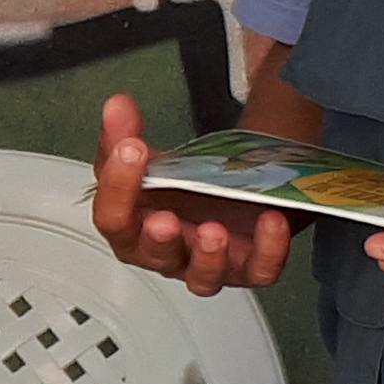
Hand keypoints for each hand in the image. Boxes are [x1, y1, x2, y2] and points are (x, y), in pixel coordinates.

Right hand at [93, 92, 300, 295]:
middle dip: (158, 238)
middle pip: (153, 255)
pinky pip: (259, 269)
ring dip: (208, 256)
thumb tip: (116, 106)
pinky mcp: (248, 267)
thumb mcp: (148, 160)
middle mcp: (166, 253)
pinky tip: (271, 221)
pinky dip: (268, 250)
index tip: (130, 150)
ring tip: (214, 229)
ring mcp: (207, 264)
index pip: (112, 219)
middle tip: (163, 219)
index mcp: (133, 228)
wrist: (223, 197)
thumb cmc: (178, 188)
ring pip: (203, 277)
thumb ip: (126, 134)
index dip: (117, 187)